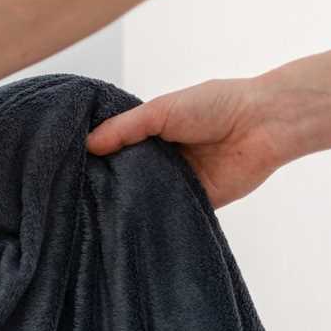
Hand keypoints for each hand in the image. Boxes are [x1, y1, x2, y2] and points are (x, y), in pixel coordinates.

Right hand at [85, 77, 291, 207]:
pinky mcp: (194, 204)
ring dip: (127, 202)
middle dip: (105, 183)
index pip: (112, 148)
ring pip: (143, 196)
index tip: (66, 167)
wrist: (263, 124)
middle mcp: (159, 159)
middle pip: (124, 175)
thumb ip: (124, 128)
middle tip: (75, 195)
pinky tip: (129, 224)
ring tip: (94, 213)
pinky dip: (153, 217)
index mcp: (149, 133)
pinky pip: (168, 213)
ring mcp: (175, 182)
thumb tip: (87, 145)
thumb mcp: (161, 109)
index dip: (93, 156)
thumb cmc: (214, 105)